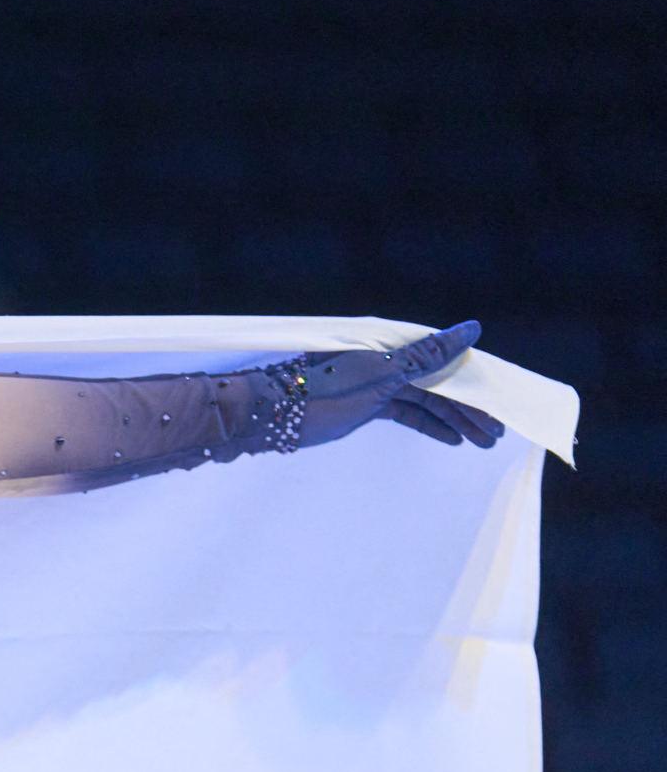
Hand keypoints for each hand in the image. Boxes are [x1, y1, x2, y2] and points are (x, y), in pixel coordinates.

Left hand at [280, 321, 503, 449]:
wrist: (269, 416)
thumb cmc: (322, 391)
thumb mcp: (381, 374)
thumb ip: (427, 356)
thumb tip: (472, 329)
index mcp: (391, 343)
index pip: (446, 359)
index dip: (475, 380)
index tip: (501, 400)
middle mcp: (387, 357)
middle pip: (439, 382)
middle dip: (469, 408)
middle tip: (497, 432)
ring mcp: (376, 381)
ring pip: (425, 400)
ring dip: (453, 420)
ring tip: (482, 442)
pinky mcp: (365, 403)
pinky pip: (406, 411)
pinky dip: (428, 424)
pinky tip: (452, 439)